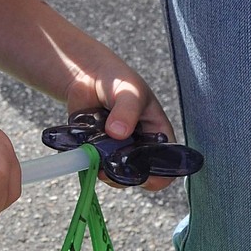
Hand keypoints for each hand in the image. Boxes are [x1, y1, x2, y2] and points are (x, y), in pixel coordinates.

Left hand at [64, 59, 175, 193]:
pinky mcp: (95, 151)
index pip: (166, 167)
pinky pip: (92, 165)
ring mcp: (116, 152)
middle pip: (138, 175)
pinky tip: (84, 150)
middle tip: (110, 165)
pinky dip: (88, 161)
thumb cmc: (119, 80)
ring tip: (95, 153)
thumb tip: (117, 133)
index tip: (142, 174)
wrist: (88, 75)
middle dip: (125, 174)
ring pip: (113, 174)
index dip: (158, 175)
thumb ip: (127, 110)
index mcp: (158, 136)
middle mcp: (139, 149)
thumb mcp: (130, 91)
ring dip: (104, 169)